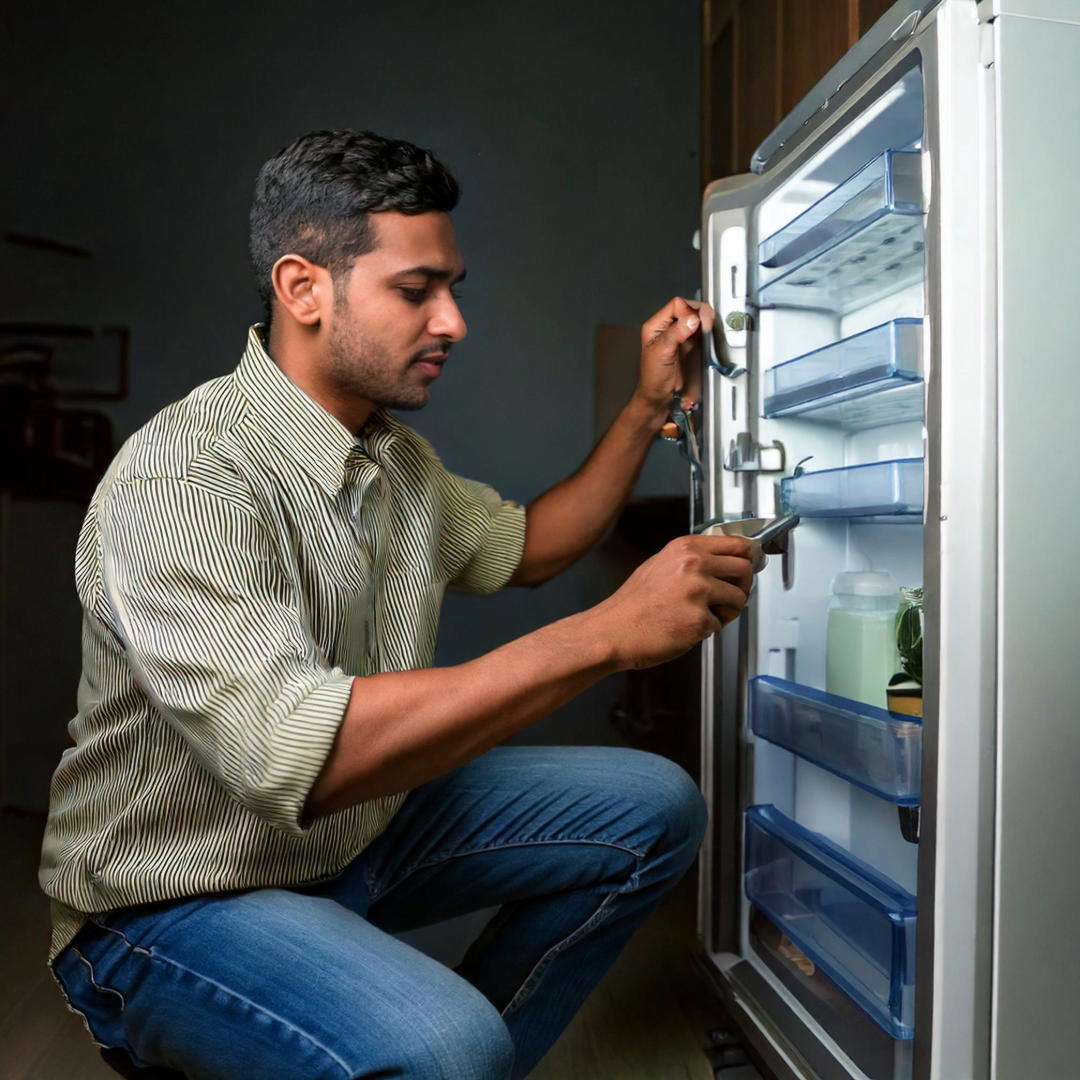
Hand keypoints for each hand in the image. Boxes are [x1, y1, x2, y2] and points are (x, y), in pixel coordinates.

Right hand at [595, 534, 752, 670]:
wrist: (613, 630)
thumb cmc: (632, 604)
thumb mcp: (660, 565)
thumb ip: (692, 559)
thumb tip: (725, 560)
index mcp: (686, 548)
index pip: (737, 544)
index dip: (748, 557)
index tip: (750, 565)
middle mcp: (695, 565)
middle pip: (745, 569)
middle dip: (742, 586)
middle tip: (729, 596)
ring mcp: (698, 592)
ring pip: (739, 599)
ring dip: (727, 611)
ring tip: (703, 615)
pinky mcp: (700, 620)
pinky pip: (720, 624)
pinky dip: (707, 630)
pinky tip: (686, 627)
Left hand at [632, 297, 714, 421]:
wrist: (659, 398)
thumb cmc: (654, 378)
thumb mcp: (662, 354)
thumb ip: (675, 334)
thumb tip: (693, 319)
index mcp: (656, 326)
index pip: (676, 305)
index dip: (688, 311)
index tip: (696, 324)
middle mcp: (668, 327)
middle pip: (688, 309)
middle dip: (700, 315)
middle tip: (708, 326)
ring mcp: (680, 336)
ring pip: (696, 320)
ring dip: (706, 322)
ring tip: (711, 330)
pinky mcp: (689, 345)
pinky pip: (701, 332)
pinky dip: (707, 331)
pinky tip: (710, 336)